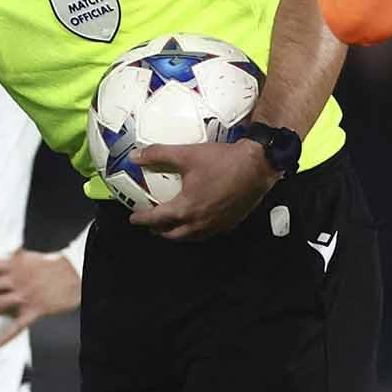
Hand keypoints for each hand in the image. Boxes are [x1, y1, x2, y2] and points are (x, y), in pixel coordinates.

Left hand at [0, 249, 81, 347]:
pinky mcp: (34, 310)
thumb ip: (17, 258)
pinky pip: (18, 324)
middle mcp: (15, 279)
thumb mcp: (31, 257)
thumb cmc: (53, 265)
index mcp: (13, 265)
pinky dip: (6, 335)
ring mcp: (24, 295)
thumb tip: (9, 252)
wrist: (76, 274)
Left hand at [127, 140, 279, 240]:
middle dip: (159, 230)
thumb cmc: (222, 161)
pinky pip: (208, 233)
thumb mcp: (186, 154)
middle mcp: (200, 222)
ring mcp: (217, 225)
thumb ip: (158, 154)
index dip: (142, 219)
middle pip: (173, 234)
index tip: (133, 218)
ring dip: (178, 233)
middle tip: (151, 224)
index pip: (157, 218)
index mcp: (186, 208)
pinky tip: (198, 221)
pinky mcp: (230, 223)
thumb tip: (135, 156)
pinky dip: (196, 231)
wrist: (257, 166)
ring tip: (172, 225)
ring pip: (191, 237)